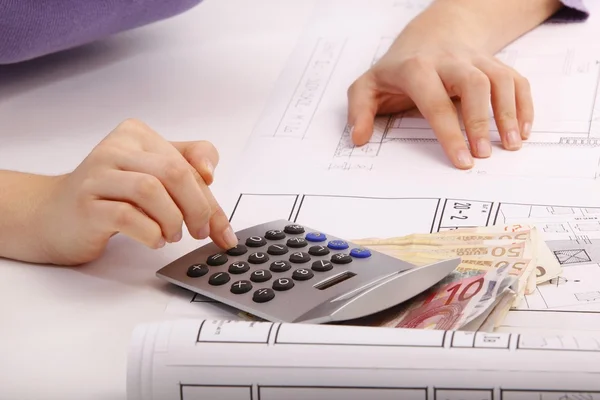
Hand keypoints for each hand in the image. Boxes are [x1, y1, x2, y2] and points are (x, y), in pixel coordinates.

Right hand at [37, 119, 237, 264]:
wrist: (53, 215)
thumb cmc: (110, 198)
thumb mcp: (155, 182)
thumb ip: (192, 192)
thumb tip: (226, 227)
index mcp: (137, 136)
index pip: (189, 159)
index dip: (208, 192)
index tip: (213, 219)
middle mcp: (116, 148)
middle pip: (173, 171)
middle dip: (197, 207)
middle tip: (199, 231)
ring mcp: (97, 174)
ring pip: (151, 189)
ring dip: (172, 219)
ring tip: (171, 235)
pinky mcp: (86, 203)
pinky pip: (126, 215)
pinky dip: (149, 231)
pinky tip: (153, 239)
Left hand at [346, 1, 533, 168]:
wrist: (429, 34)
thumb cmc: (397, 70)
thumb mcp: (368, 86)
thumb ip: (359, 110)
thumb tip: (358, 138)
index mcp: (416, 69)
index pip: (435, 101)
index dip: (449, 132)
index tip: (461, 161)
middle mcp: (449, 60)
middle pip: (474, 83)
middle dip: (480, 120)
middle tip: (484, 155)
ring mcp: (474, 60)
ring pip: (499, 78)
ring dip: (509, 112)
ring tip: (511, 144)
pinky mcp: (492, 63)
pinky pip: (515, 79)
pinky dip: (523, 103)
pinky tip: (523, 130)